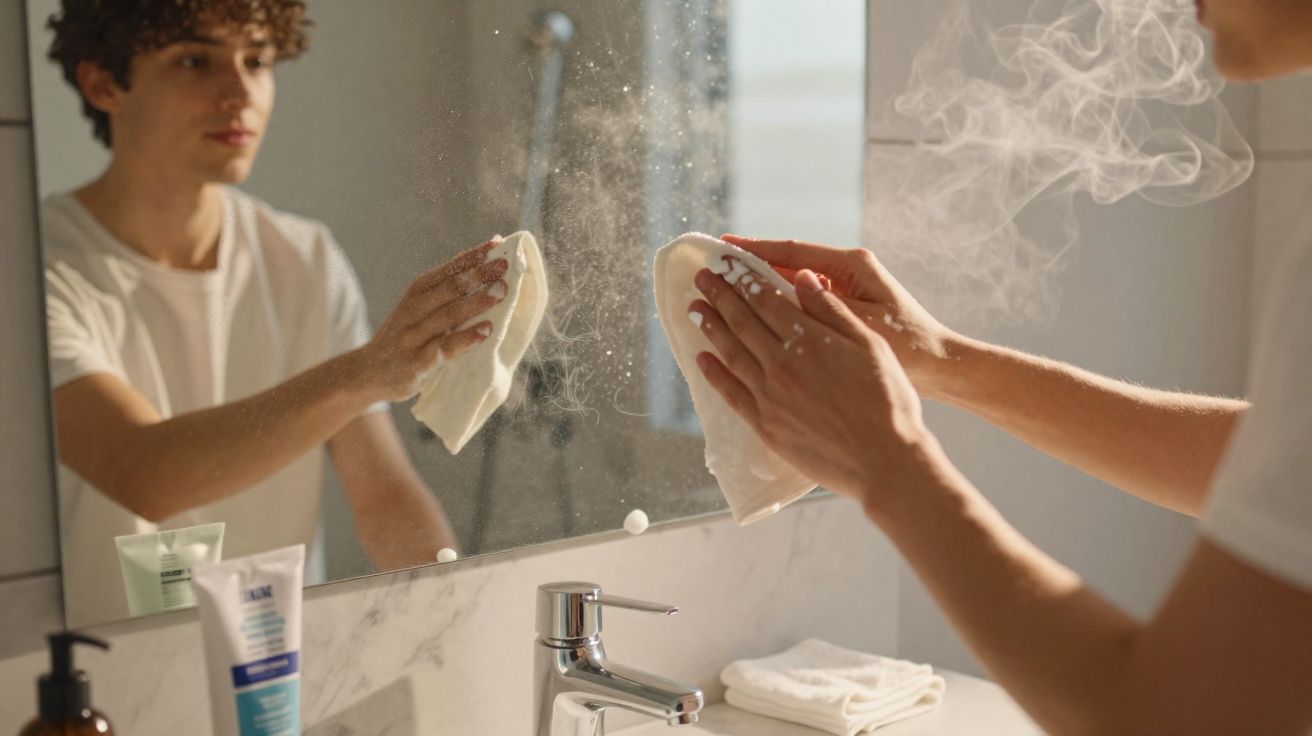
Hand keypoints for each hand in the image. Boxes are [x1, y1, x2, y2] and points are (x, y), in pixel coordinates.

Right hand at [353, 238, 507, 402]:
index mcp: (417, 292)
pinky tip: (486, 331)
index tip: (499, 243)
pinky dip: (466, 338)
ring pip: (449, 314)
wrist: (368, 372)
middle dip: (479, 274)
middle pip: (450, 287)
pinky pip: (445, 348)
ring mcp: (414, 336)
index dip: (474, 256)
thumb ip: (446, 295)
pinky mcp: (417, 362)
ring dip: (477, 301)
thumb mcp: (418, 310)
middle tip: (506, 264)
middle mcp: (413, 309)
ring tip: (501, 292)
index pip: (449, 269)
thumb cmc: (404, 337)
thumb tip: (485, 274)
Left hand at [690, 264, 946, 515]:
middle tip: (702, 278)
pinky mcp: (765, 425)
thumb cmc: (887, 400)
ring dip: (711, 327)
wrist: (884, 461)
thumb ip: (832, 310)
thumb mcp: (870, 344)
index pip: (765, 299)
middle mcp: (781, 364)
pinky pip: (731, 393)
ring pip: (731, 353)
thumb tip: (803, 277)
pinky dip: (713, 373)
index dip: (743, 278)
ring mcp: (769, 396)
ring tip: (695, 309)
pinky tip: (702, 358)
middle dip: (720, 295)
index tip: (727, 264)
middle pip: (742, 322)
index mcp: (808, 340)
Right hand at [722, 235, 960, 399]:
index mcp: (852, 266)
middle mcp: (844, 273)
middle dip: (750, 265)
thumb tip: (794, 281)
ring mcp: (841, 291)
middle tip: (712, 264)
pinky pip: (800, 302)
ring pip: (790, 282)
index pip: (794, 253)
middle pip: (787, 263)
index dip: (756, 250)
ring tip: (723, 286)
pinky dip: (776, 305)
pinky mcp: (841, 309)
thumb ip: (830, 306)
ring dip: (759, 285)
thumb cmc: (909, 347)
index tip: (724, 248)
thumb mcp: (866, 326)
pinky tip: (751, 315)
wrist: (939, 367)